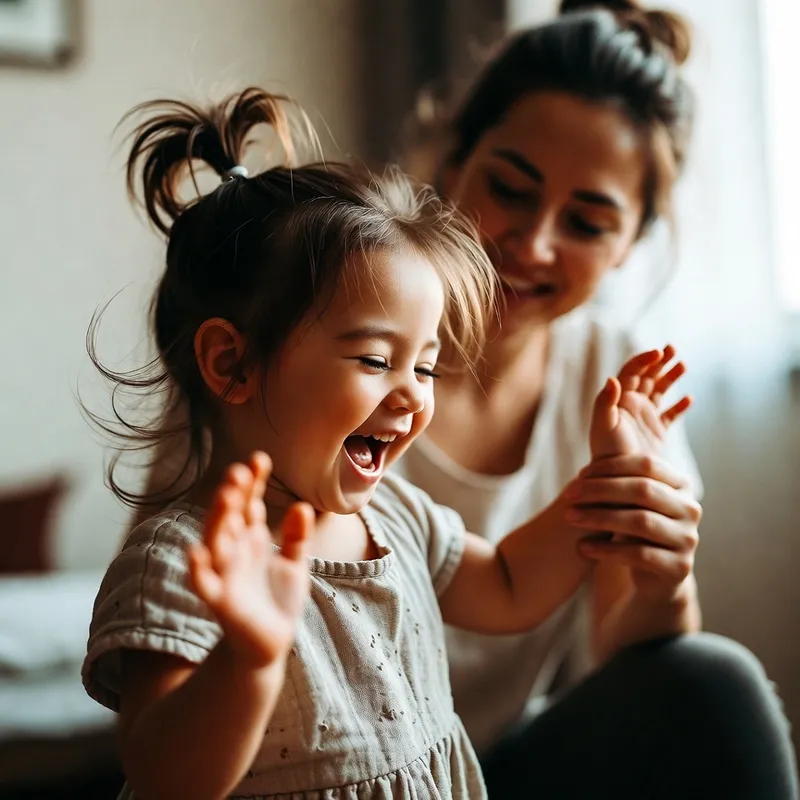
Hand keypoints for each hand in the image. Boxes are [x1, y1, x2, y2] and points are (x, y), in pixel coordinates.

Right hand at [188, 452, 312, 668]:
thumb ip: (297, 536)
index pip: (249, 503)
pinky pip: (204, 584)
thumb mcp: (295, 563)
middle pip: (230, 517)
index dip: (252, 483)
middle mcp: (235, 551)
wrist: (271, 644)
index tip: (259, 459)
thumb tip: (302, 506)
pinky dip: (197, 570)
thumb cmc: (278, 600)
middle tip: (239, 471)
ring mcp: (226, 575)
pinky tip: (195, 552)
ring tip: (225, 496)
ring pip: (216, 542)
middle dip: (233, 495)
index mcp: (252, 538)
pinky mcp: (222, 603)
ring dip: (218, 520)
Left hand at [566, 454, 700, 601]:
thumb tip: (599, 409)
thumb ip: (618, 473)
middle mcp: (690, 508)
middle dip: (600, 491)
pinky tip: (583, 547)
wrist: (656, 576)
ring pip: (640, 522)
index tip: (578, 474)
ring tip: (570, 518)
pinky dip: (606, 550)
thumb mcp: (629, 498)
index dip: (610, 467)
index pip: (646, 465)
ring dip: (599, 519)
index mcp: (681, 484)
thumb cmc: (635, 527)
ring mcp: (688, 539)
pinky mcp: (678, 567)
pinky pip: (639, 554)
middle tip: (567, 495)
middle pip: (642, 491)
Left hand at [590, 345, 690, 460]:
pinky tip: (689, 398)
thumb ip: (605, 402)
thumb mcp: (603, 425)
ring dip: (670, 377)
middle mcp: (632, 405)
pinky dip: (679, 406)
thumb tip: (612, 378)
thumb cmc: (607, 452)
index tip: (658, 352)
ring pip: (660, 391)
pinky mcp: (658, 432)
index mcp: (619, 400)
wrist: (618, 479)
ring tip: (683, 364)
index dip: (644, 360)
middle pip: (647, 376)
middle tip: (672, 347)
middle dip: (659, 361)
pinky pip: (670, 415)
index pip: (631, 372)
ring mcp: (645, 418)